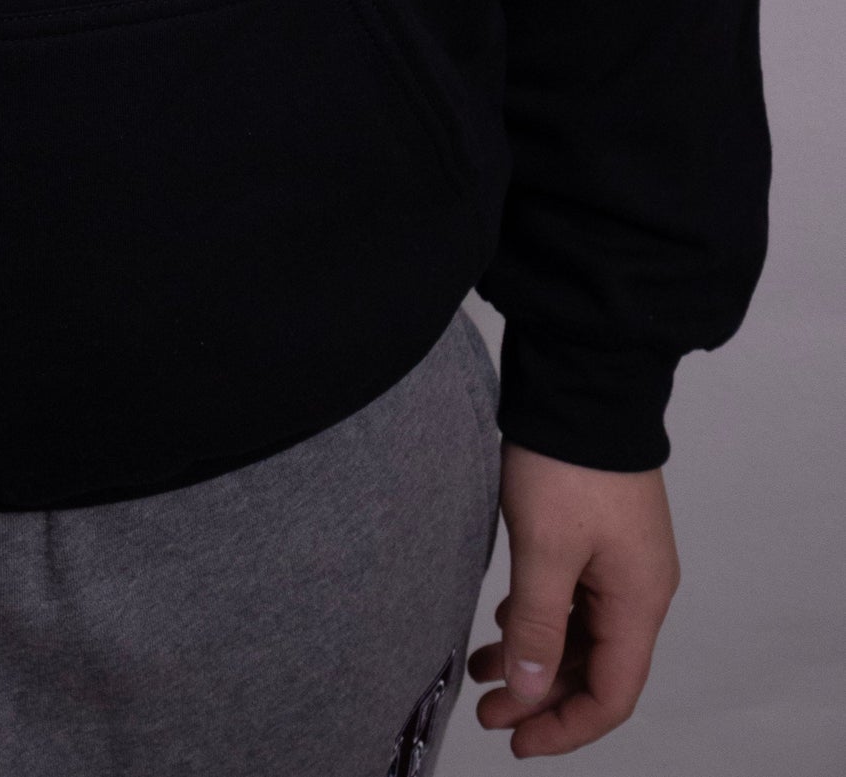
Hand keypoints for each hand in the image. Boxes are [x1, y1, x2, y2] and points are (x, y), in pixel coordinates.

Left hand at [470, 443, 679, 756]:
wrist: (580, 382)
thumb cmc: (568, 464)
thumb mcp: (544, 550)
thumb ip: (538, 626)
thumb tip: (533, 693)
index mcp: (639, 600)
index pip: (613, 693)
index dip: (567, 726)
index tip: (518, 739)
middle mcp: (638, 587)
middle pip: (597, 667)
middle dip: (544, 696)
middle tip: (490, 711)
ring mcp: (619, 559)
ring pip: (580, 632)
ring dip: (535, 657)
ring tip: (482, 671)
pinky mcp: (597, 535)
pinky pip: (572, 597)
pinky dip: (538, 617)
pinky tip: (502, 622)